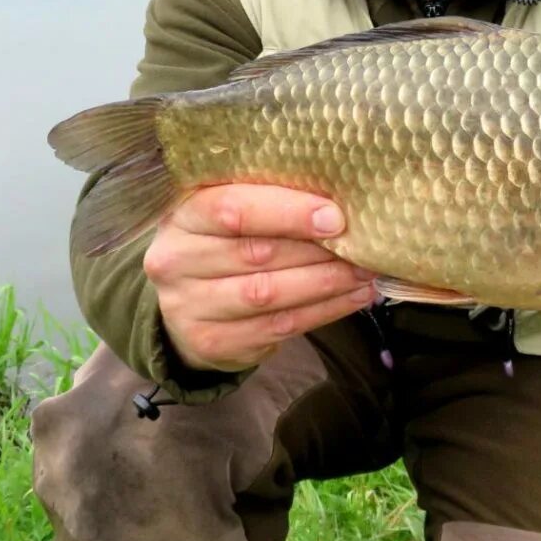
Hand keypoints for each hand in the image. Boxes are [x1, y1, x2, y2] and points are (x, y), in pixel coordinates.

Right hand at [142, 184, 375, 373]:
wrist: (187, 303)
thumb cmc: (223, 242)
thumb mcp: (229, 211)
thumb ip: (269, 200)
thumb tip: (338, 199)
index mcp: (182, 213)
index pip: (232, 209)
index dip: (287, 212)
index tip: (335, 217)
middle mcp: (176, 259)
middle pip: (255, 253)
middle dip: (315, 250)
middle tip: (363, 245)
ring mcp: (188, 306)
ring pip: (267, 293)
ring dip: (325, 283)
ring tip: (364, 272)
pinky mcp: (211, 342)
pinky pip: (277, 327)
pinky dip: (322, 311)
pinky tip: (352, 298)